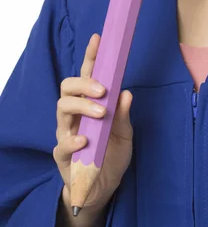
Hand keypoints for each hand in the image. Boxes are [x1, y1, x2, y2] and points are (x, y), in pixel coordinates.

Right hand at [53, 33, 132, 209]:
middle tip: (103, 89)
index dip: (91, 56)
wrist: (103, 188)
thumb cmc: (112, 155)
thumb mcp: (125, 134)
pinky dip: (73, 139)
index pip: (88, 75)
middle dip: (84, 82)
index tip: (98, 38)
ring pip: (62, 108)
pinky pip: (61, 142)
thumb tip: (126, 93)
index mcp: (90, 103)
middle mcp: (75, 114)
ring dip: (83, 106)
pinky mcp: (62, 154)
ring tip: (101, 113)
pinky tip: (86, 140)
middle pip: (68, 87)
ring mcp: (66, 132)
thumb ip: (124, 115)